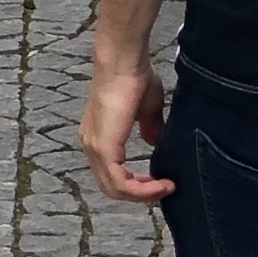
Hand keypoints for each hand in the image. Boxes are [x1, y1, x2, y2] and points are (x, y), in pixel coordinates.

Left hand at [80, 57, 174, 203]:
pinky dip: (142, 190)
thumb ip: (149, 128)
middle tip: (165, 187)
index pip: (112, 175)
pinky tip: (161, 183)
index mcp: (98, 137)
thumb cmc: (134, 78)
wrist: (125, 62)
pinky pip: (119, 183)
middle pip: (112, 187)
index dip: (136, 185)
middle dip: (141, 194)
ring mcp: (94, 147)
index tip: (162, 182)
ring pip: (115, 189)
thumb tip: (153, 143)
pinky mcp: (103, 147)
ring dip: (144, 194)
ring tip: (166, 186)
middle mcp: (91, 144)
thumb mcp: (146, 110)